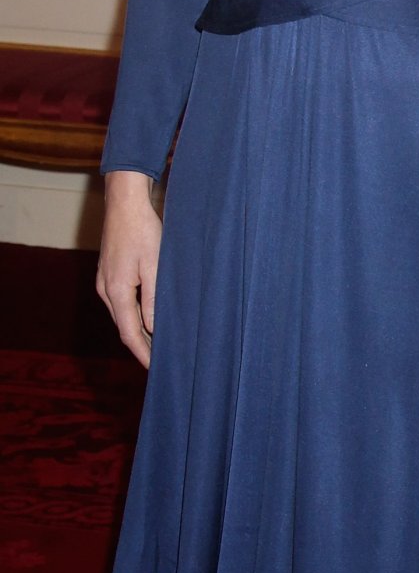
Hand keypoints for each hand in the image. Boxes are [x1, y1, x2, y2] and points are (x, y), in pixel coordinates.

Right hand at [96, 169, 160, 366]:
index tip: (156, 370)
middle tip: (161, 362)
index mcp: (117, 291)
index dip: (143, 354)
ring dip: (137, 331)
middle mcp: (106, 290)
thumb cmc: (143, 230)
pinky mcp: (108, 274)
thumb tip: (153, 328)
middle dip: (141, 346)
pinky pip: (120, 302)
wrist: (124, 203)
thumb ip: (154, 299)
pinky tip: (146, 317)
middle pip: (124, 328)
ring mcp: (104, 282)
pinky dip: (133, 315)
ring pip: (122, 315)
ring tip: (157, 345)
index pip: (130, 334)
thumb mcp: (155, 265)